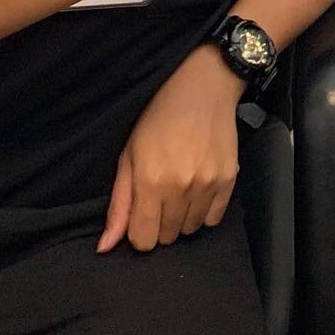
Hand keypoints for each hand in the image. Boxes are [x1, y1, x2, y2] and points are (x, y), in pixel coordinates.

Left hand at [99, 44, 243, 253]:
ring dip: (182, 217)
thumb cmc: (158, 118)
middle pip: (168, 237)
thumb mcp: (129, 156)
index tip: (141, 213)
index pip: (143, 240)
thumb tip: (105, 247)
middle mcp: (180, 188)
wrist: (203, 88)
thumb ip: (118, 204)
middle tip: (160, 194)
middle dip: (160, 223)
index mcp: (150, 182)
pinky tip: (198, 189)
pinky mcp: (229, 180)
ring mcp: (208, 185)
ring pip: (190, 229)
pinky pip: (213, 219)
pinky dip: (204, 211)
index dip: (138, 232)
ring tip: (180, 188)